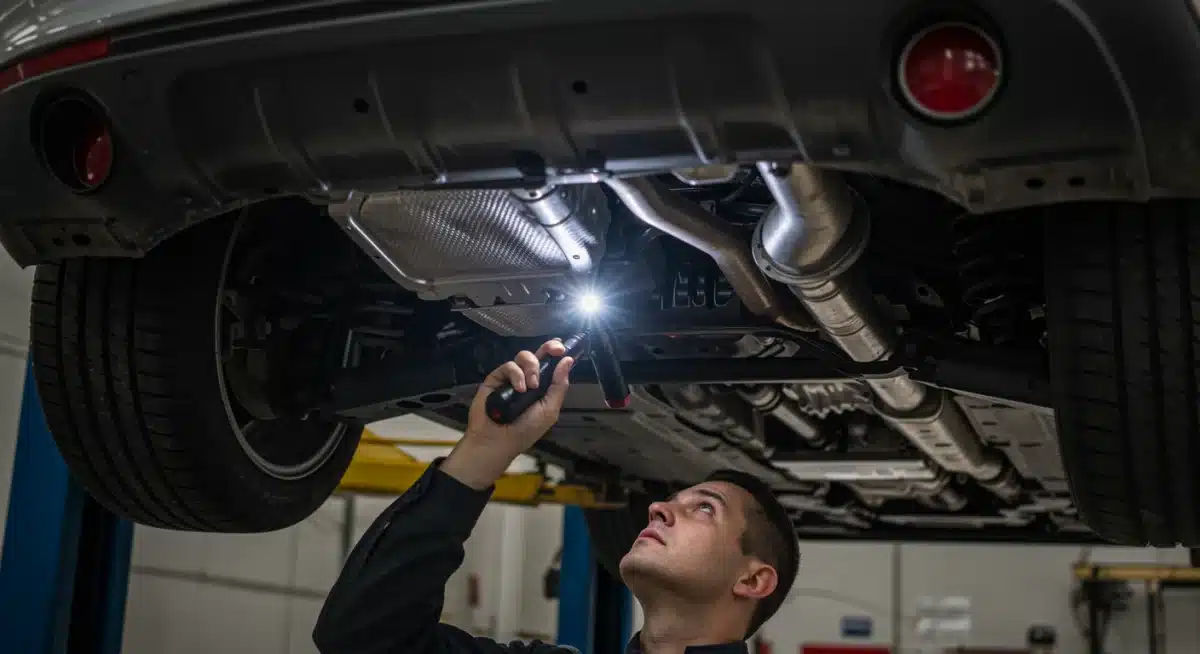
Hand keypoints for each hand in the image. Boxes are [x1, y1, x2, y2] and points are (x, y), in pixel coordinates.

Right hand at [441, 339, 574, 488]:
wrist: (499, 441)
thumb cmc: (526, 430)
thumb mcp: (549, 409)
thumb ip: (559, 385)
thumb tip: (568, 361)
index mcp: (542, 386)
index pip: (551, 364)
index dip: (557, 353)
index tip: (563, 350)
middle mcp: (527, 378)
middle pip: (538, 354)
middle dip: (548, 348)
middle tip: (554, 351)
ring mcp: (511, 377)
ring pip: (523, 356)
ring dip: (532, 367)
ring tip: (531, 386)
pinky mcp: (496, 378)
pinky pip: (508, 366)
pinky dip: (516, 375)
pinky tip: (519, 389)